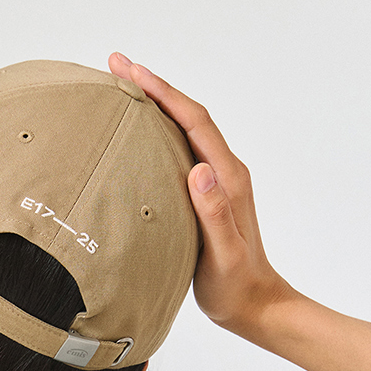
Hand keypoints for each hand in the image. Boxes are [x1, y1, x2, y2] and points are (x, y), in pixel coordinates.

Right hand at [107, 53, 294, 334]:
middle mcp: (223, 172)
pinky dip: (158, 131)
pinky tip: (138, 135)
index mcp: (227, 179)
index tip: (131, 72)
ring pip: (184, 129)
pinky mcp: (207, 194)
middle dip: (153, 87)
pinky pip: (180, 150)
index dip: (162, 93)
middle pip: (187, 115)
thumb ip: (215, 213)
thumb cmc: (235, 285)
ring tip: (122, 89)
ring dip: (155, 104)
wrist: (254, 305)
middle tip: (116, 65)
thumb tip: (200, 171)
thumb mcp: (223, 254)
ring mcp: (216, 182)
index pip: (194, 121)